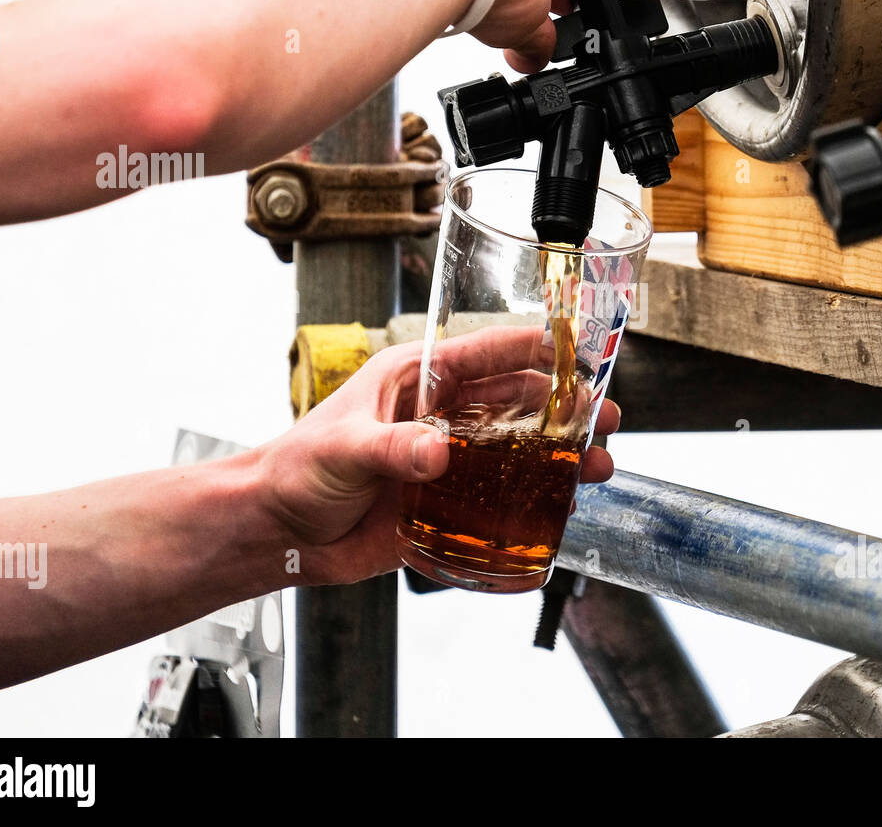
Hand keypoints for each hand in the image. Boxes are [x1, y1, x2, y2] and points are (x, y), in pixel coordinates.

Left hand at [257, 327, 620, 584]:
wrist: (277, 532)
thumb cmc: (296, 471)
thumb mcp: (343, 448)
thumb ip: (392, 447)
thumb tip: (437, 453)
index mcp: (417, 379)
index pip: (488, 352)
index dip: (537, 348)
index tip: (581, 351)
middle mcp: (440, 415)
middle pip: (518, 400)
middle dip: (565, 407)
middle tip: (604, 419)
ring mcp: (447, 460)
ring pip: (518, 449)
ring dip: (559, 456)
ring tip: (597, 467)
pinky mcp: (446, 505)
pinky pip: (500, 499)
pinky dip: (533, 501)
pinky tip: (560, 508)